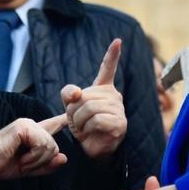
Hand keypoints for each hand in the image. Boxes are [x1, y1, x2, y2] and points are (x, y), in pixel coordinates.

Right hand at [0, 114, 68, 178]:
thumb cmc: (0, 164)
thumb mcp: (28, 168)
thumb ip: (46, 165)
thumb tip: (64, 158)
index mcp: (32, 133)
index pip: (52, 125)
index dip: (62, 121)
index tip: (71, 115)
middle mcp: (31, 125)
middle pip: (54, 146)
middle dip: (41, 161)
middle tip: (23, 164)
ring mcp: (27, 124)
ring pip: (50, 146)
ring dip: (36, 160)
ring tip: (20, 161)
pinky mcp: (24, 127)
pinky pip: (41, 145)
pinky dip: (33, 157)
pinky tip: (20, 157)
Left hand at [60, 39, 126, 158]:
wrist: (92, 149)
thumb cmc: (83, 127)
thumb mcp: (70, 107)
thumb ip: (68, 94)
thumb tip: (76, 93)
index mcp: (103, 89)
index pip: (108, 68)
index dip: (112, 54)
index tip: (118, 40)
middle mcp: (113, 95)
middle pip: (84, 96)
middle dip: (73, 112)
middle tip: (78, 122)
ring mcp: (118, 108)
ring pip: (89, 108)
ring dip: (79, 122)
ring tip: (84, 129)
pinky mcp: (120, 122)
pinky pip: (97, 120)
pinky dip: (89, 129)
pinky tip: (93, 133)